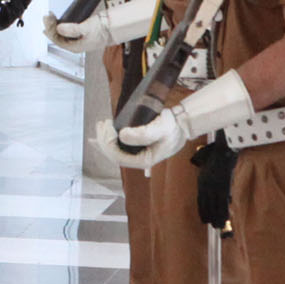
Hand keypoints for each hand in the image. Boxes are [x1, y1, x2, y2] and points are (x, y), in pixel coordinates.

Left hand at [53, 0, 158, 49]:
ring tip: (50, 17)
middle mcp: (75, 45)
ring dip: (55, 25)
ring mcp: (78, 39)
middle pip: (58, 37)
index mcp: (76, 47)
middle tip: (47, 16)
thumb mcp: (87, 28)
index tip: (47, 20)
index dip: (50, 31)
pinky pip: (67, 30)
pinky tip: (58, 20)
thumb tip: (59, 28)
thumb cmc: (104, 29)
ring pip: (62, 34)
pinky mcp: (80, 33)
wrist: (116, 26)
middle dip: (51, 27)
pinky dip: (61, 25)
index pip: (58, 40)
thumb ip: (72, 29)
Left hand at [110, 70, 252, 167]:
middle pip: (114, 154)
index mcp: (144, 160)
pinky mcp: (136, 145)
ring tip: (102, 125)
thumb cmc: (173, 127)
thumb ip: (142, 134)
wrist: (182, 123)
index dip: (108, 144)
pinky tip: (104, 131)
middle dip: (104, 140)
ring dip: (105, 139)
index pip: (118, 156)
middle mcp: (139, 159)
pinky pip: (118, 144)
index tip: (107, 127)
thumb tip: (121, 135)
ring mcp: (137, 153)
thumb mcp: (160, 129)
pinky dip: (109, 138)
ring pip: (114, 150)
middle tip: (102, 124)